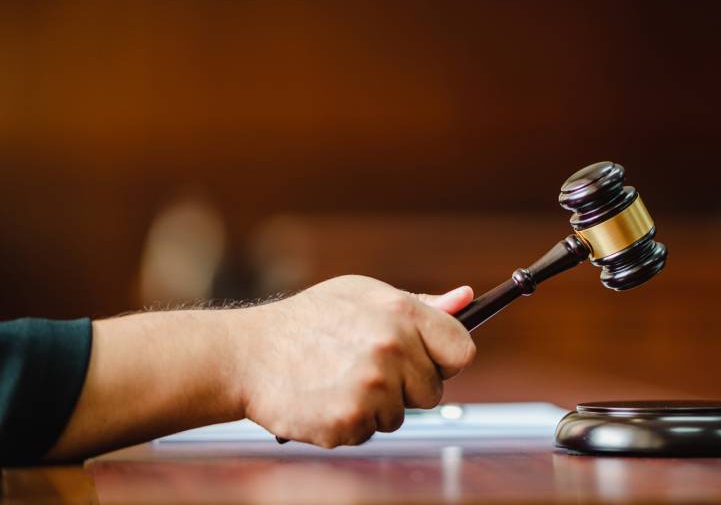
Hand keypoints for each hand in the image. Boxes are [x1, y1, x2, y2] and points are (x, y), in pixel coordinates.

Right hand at [234, 275, 475, 447]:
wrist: (247, 354)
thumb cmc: (308, 320)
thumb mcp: (362, 294)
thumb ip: (419, 304)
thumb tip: (466, 299)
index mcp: (400, 313)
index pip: (461, 349)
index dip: (446, 359)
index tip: (429, 361)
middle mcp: (391, 350)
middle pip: (433, 390)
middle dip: (408, 386)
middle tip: (367, 370)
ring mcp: (371, 388)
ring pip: (401, 415)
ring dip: (377, 406)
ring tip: (340, 380)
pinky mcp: (349, 422)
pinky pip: (369, 432)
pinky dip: (351, 424)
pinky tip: (326, 399)